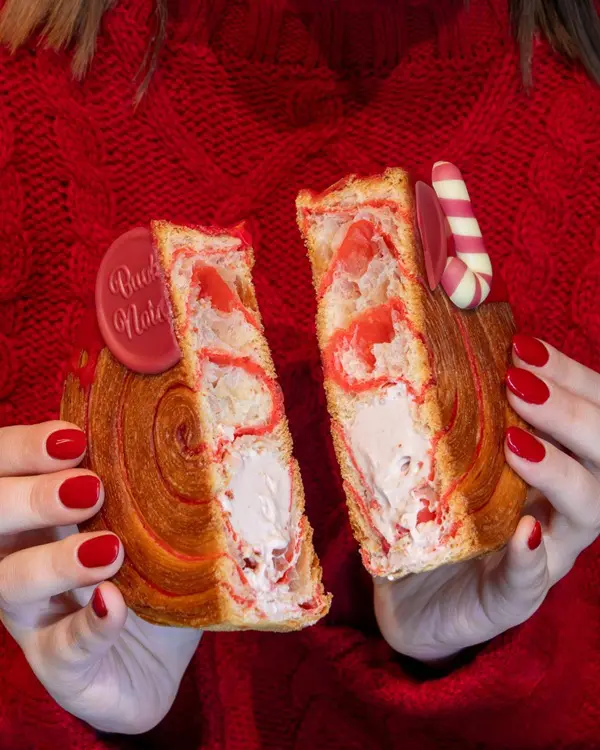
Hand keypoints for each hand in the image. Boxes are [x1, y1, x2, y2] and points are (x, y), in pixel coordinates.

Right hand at [0, 421, 200, 733]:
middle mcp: (20, 559)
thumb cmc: (149, 570)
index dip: (21, 449)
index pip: (2, 470)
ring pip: (11, 585)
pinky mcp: (60, 667)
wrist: (160, 654)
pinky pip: (62, 649)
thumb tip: (185, 414)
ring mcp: (34, 618)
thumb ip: (146, 477)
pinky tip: (113, 603)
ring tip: (109, 549)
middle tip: (89, 488)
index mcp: (36, 513)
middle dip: (30, 498)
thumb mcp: (148, 515)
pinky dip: (89, 625)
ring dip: (56, 562)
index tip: (72, 437)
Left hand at [374, 336, 599, 662]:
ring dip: (561, 472)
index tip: (524, 345)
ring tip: (518, 444)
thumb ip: (456, 413)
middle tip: (519, 383)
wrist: (408, 593)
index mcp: (551, 467)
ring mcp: (542, 555)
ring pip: (588, 511)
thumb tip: (437, 342)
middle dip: (571, 413)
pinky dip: (530, 556)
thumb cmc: (433, 515)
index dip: (570, 377)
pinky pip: (530, 583)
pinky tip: (525, 530)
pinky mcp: (506, 599)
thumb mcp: (447, 457)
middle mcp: (559, 508)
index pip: (587, 412)